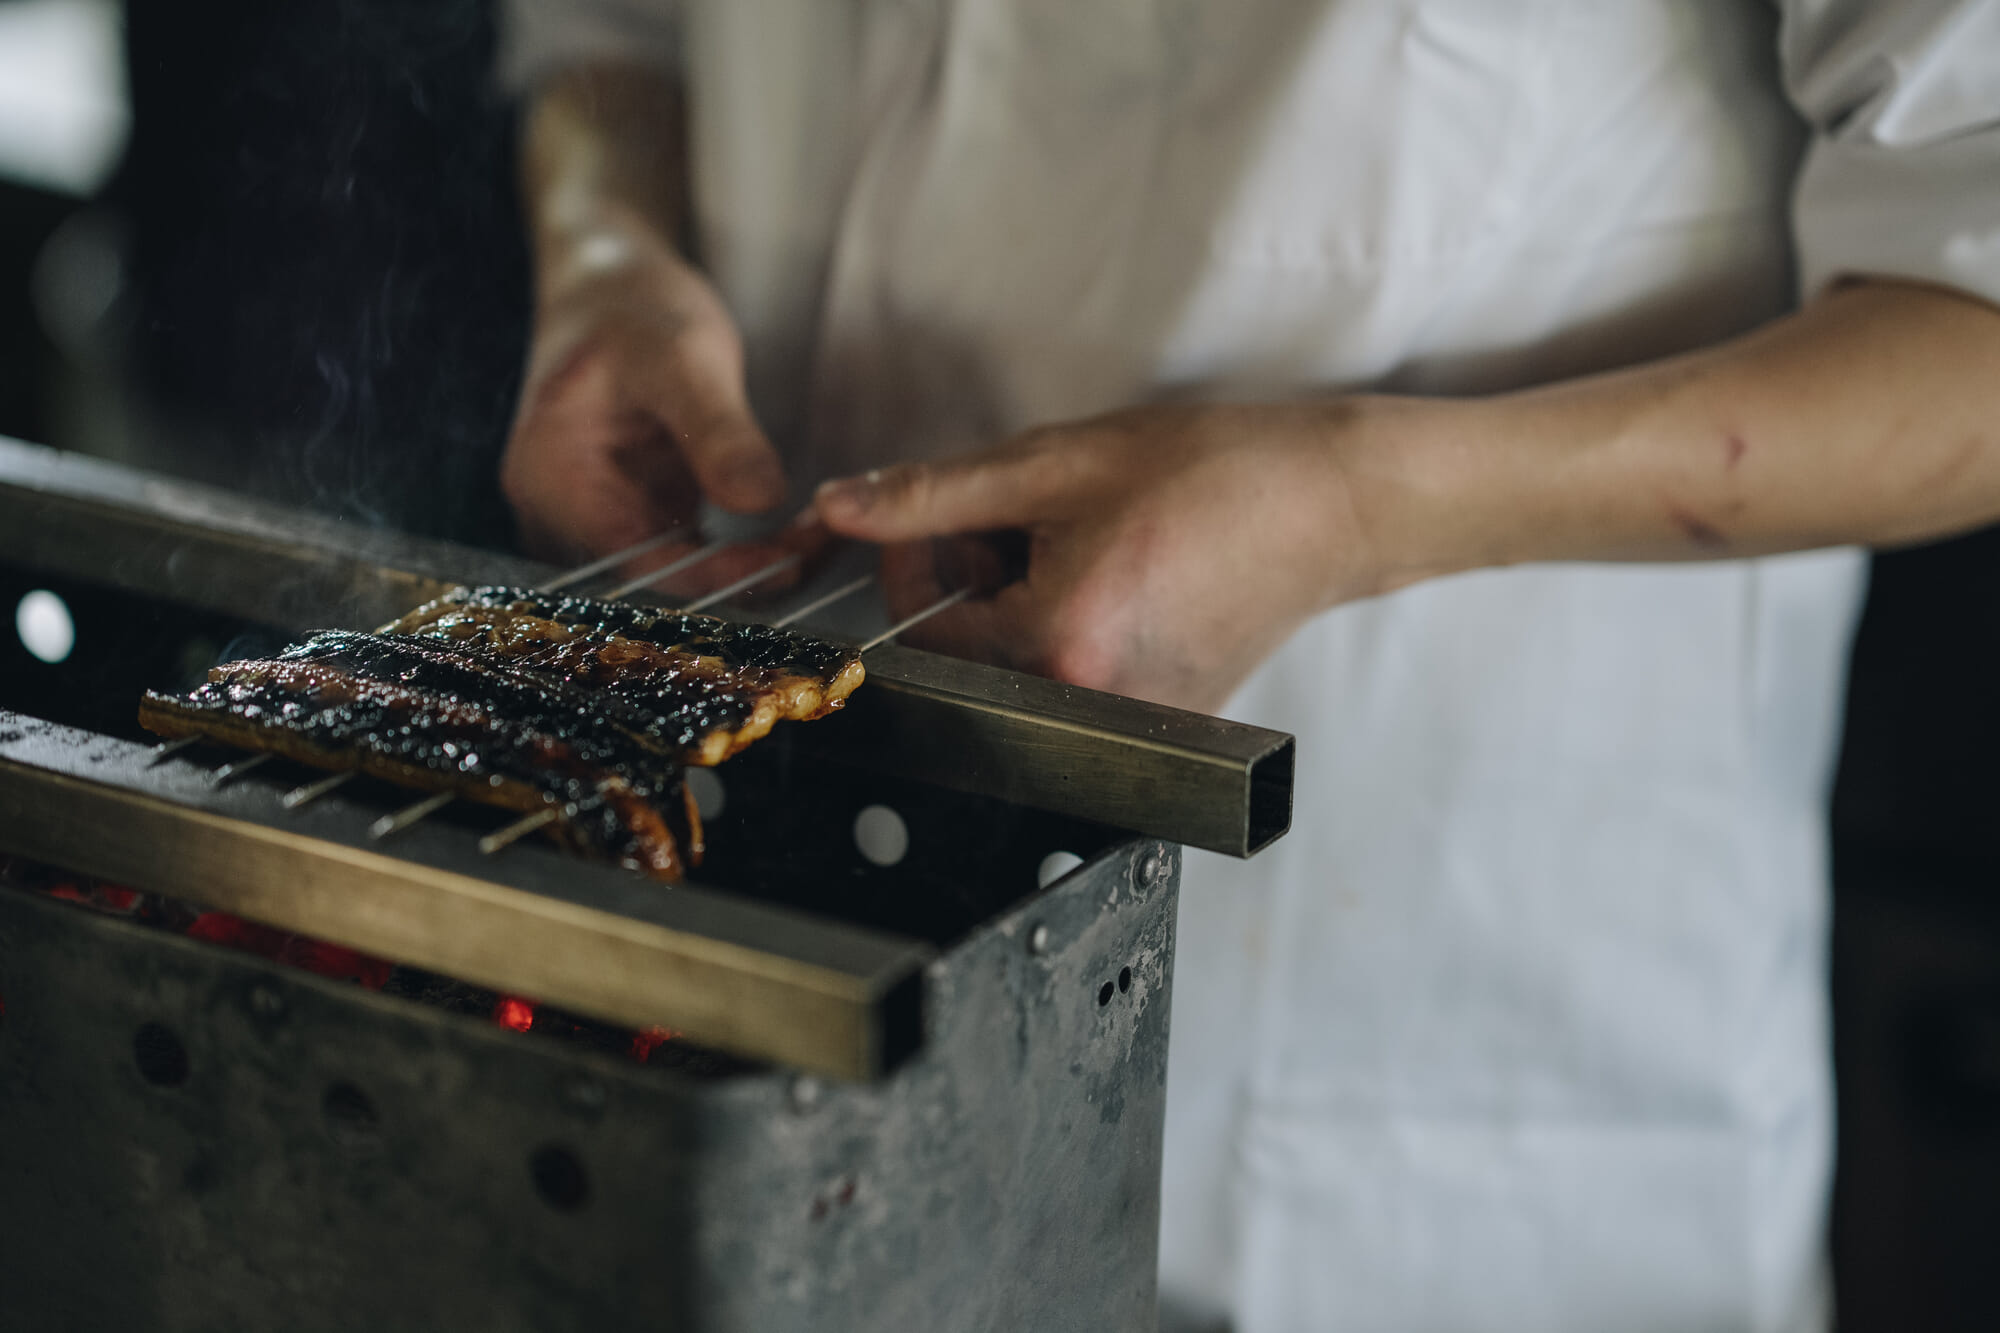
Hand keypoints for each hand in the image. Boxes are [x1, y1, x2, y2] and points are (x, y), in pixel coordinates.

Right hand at [500, 238, 792, 589]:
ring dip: (742, 566)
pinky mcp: (630, 507)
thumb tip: (761, 501)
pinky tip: (790, 535)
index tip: (785, 566)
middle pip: (653, 573)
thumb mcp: (679, 357)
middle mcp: (560, 508)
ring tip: (813, 547)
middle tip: (815, 558)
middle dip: (735, 576)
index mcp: (551, 476)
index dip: (713, 573)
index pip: (635, 558)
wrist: (610, 282)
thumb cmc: (630, 306)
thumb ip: (719, 431)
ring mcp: (593, 511)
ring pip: (675, 566)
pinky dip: (736, 546)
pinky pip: (684, 545)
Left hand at [812, 400, 1421, 713]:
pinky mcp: (1162, 726)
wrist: (1333, 503)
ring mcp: (1133, 726)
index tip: (941, 515)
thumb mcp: (1055, 464)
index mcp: (1061, 643)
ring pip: (1019, 670)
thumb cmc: (1214, 473)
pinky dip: (1067, 633)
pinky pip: (1071, 684)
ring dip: (1019, 606)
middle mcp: (1093, 705)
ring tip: (1083, 544)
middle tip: (1025, 518)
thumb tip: (836, 511)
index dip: (914, 561)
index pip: (924, 628)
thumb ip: (931, 494)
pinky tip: (1116, 584)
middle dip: (971, 583)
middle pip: (970, 656)